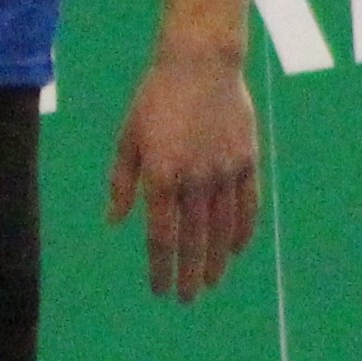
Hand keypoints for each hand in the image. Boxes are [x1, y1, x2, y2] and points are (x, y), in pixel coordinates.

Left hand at [106, 52, 258, 300]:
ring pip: (222, 228)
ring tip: (209, 283)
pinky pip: (247, 205)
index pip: (161, 236)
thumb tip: (114, 222)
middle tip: (186, 299)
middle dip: (189, 274)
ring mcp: (225, 170)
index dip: (160, 267)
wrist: (201, 62)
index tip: (159, 289)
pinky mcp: (247, 160)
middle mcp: (195, 178)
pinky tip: (235, 250)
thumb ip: (123, 182)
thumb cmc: (156, 98)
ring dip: (216, 260)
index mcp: (161, 174)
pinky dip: (242, 231)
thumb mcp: (128, 137)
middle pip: (194, 240)